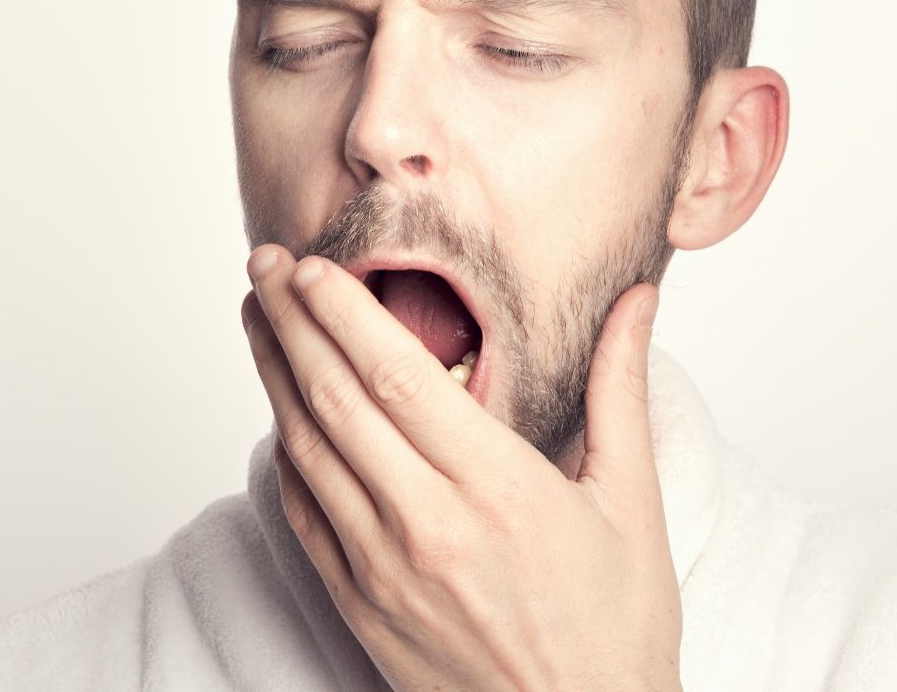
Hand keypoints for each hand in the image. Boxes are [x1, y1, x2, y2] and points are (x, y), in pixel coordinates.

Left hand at [242, 245, 681, 691]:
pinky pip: (304, 515)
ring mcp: (383, 570)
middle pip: (335, 399)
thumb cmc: (615, 630)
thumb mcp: (633, 504)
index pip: (396, 374)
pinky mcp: (360, 607)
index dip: (343, 312)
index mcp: (496, 488)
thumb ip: (619, 391)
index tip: (312, 265)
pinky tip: (277, 413)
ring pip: (307, 451)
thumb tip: (638, 302)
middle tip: (264, 264)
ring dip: (274, 376)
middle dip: (292, 322)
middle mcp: (427, 525)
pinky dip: (284, 454)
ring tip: (258, 317)